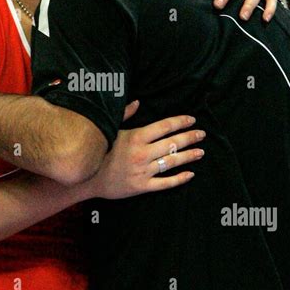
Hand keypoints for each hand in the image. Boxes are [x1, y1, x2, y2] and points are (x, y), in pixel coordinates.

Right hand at [88, 113, 204, 199]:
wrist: (87, 178)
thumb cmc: (99, 152)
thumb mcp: (111, 130)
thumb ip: (125, 115)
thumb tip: (138, 102)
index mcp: (136, 137)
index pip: (164, 126)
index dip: (180, 122)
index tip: (192, 120)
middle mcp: (142, 153)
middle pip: (172, 143)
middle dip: (190, 138)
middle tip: (202, 134)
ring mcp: (143, 171)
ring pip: (172, 162)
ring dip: (189, 156)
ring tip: (200, 152)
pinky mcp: (142, 186)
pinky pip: (165, 183)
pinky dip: (179, 179)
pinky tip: (190, 174)